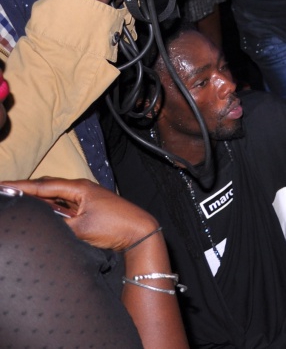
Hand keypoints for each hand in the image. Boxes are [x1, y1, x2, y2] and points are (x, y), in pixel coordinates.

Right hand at [6, 177, 158, 251]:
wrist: (140, 232)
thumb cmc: (114, 227)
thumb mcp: (80, 228)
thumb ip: (57, 224)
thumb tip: (38, 221)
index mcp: (78, 188)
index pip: (42, 186)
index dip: (19, 186)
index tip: (1, 185)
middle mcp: (80, 189)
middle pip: (47, 188)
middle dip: (25, 190)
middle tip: (4, 192)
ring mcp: (84, 198)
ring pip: (54, 197)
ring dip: (37, 199)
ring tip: (16, 200)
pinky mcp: (87, 209)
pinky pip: (63, 206)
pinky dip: (49, 208)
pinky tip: (38, 212)